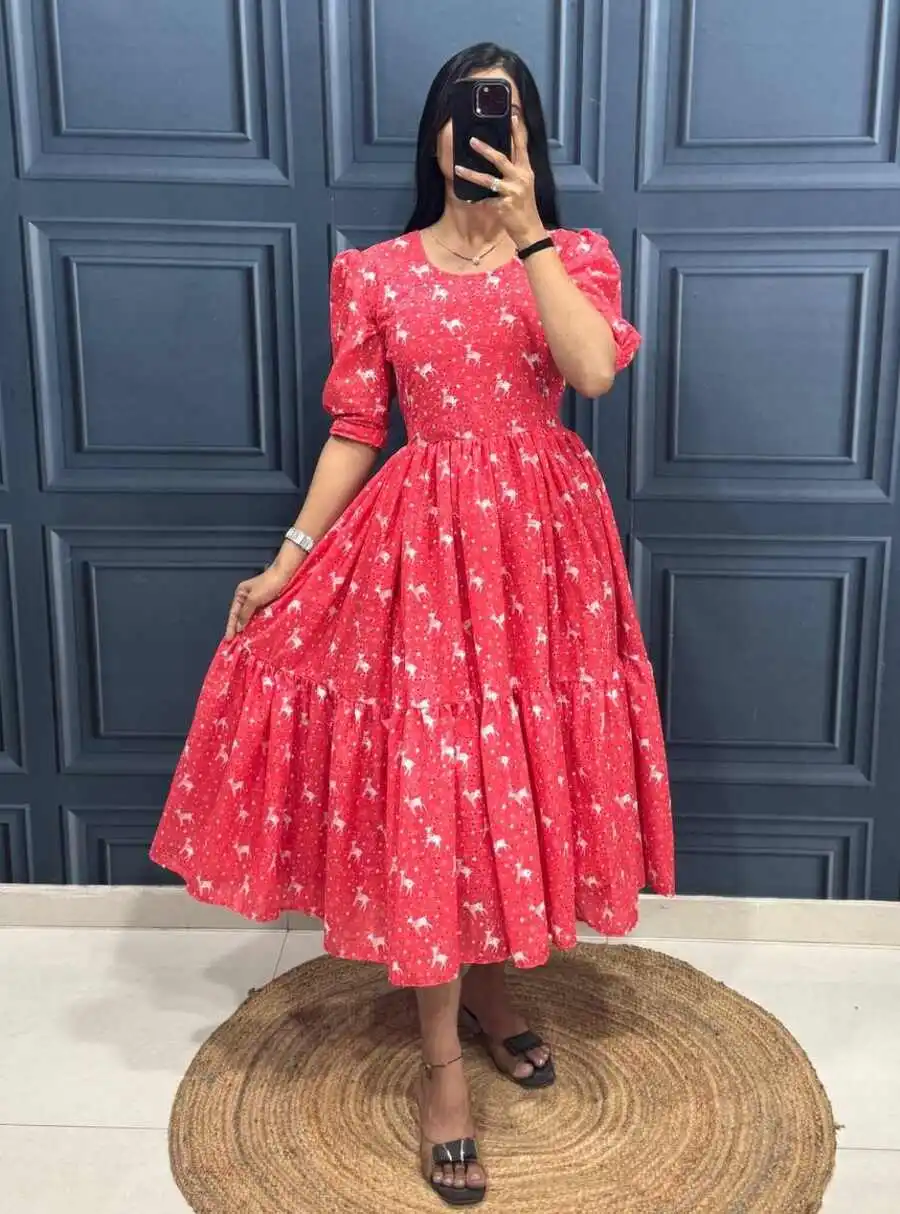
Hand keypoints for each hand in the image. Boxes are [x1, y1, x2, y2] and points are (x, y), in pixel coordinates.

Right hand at [225, 564, 294, 639]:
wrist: (285, 574)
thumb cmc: (268, 584)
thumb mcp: (254, 599)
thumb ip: (245, 613)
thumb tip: (238, 627)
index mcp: (241, 594)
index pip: (233, 613)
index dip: (231, 626)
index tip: (228, 639)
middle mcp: (247, 597)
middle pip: (240, 616)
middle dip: (237, 628)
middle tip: (234, 643)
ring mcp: (257, 600)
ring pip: (250, 617)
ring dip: (247, 627)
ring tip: (244, 641)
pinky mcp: (267, 603)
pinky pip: (259, 616)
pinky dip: (256, 624)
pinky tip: (256, 632)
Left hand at [455, 115, 545, 248]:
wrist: (529, 229)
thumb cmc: (524, 205)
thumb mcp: (523, 184)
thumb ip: (513, 170)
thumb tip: (497, 157)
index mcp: (526, 170)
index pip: (522, 146)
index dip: (517, 130)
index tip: (512, 114)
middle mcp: (520, 178)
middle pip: (502, 159)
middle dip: (485, 149)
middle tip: (471, 140)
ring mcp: (512, 192)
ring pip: (488, 180)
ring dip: (471, 174)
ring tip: (458, 168)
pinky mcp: (503, 205)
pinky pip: (485, 199)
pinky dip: (475, 199)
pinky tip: (466, 197)